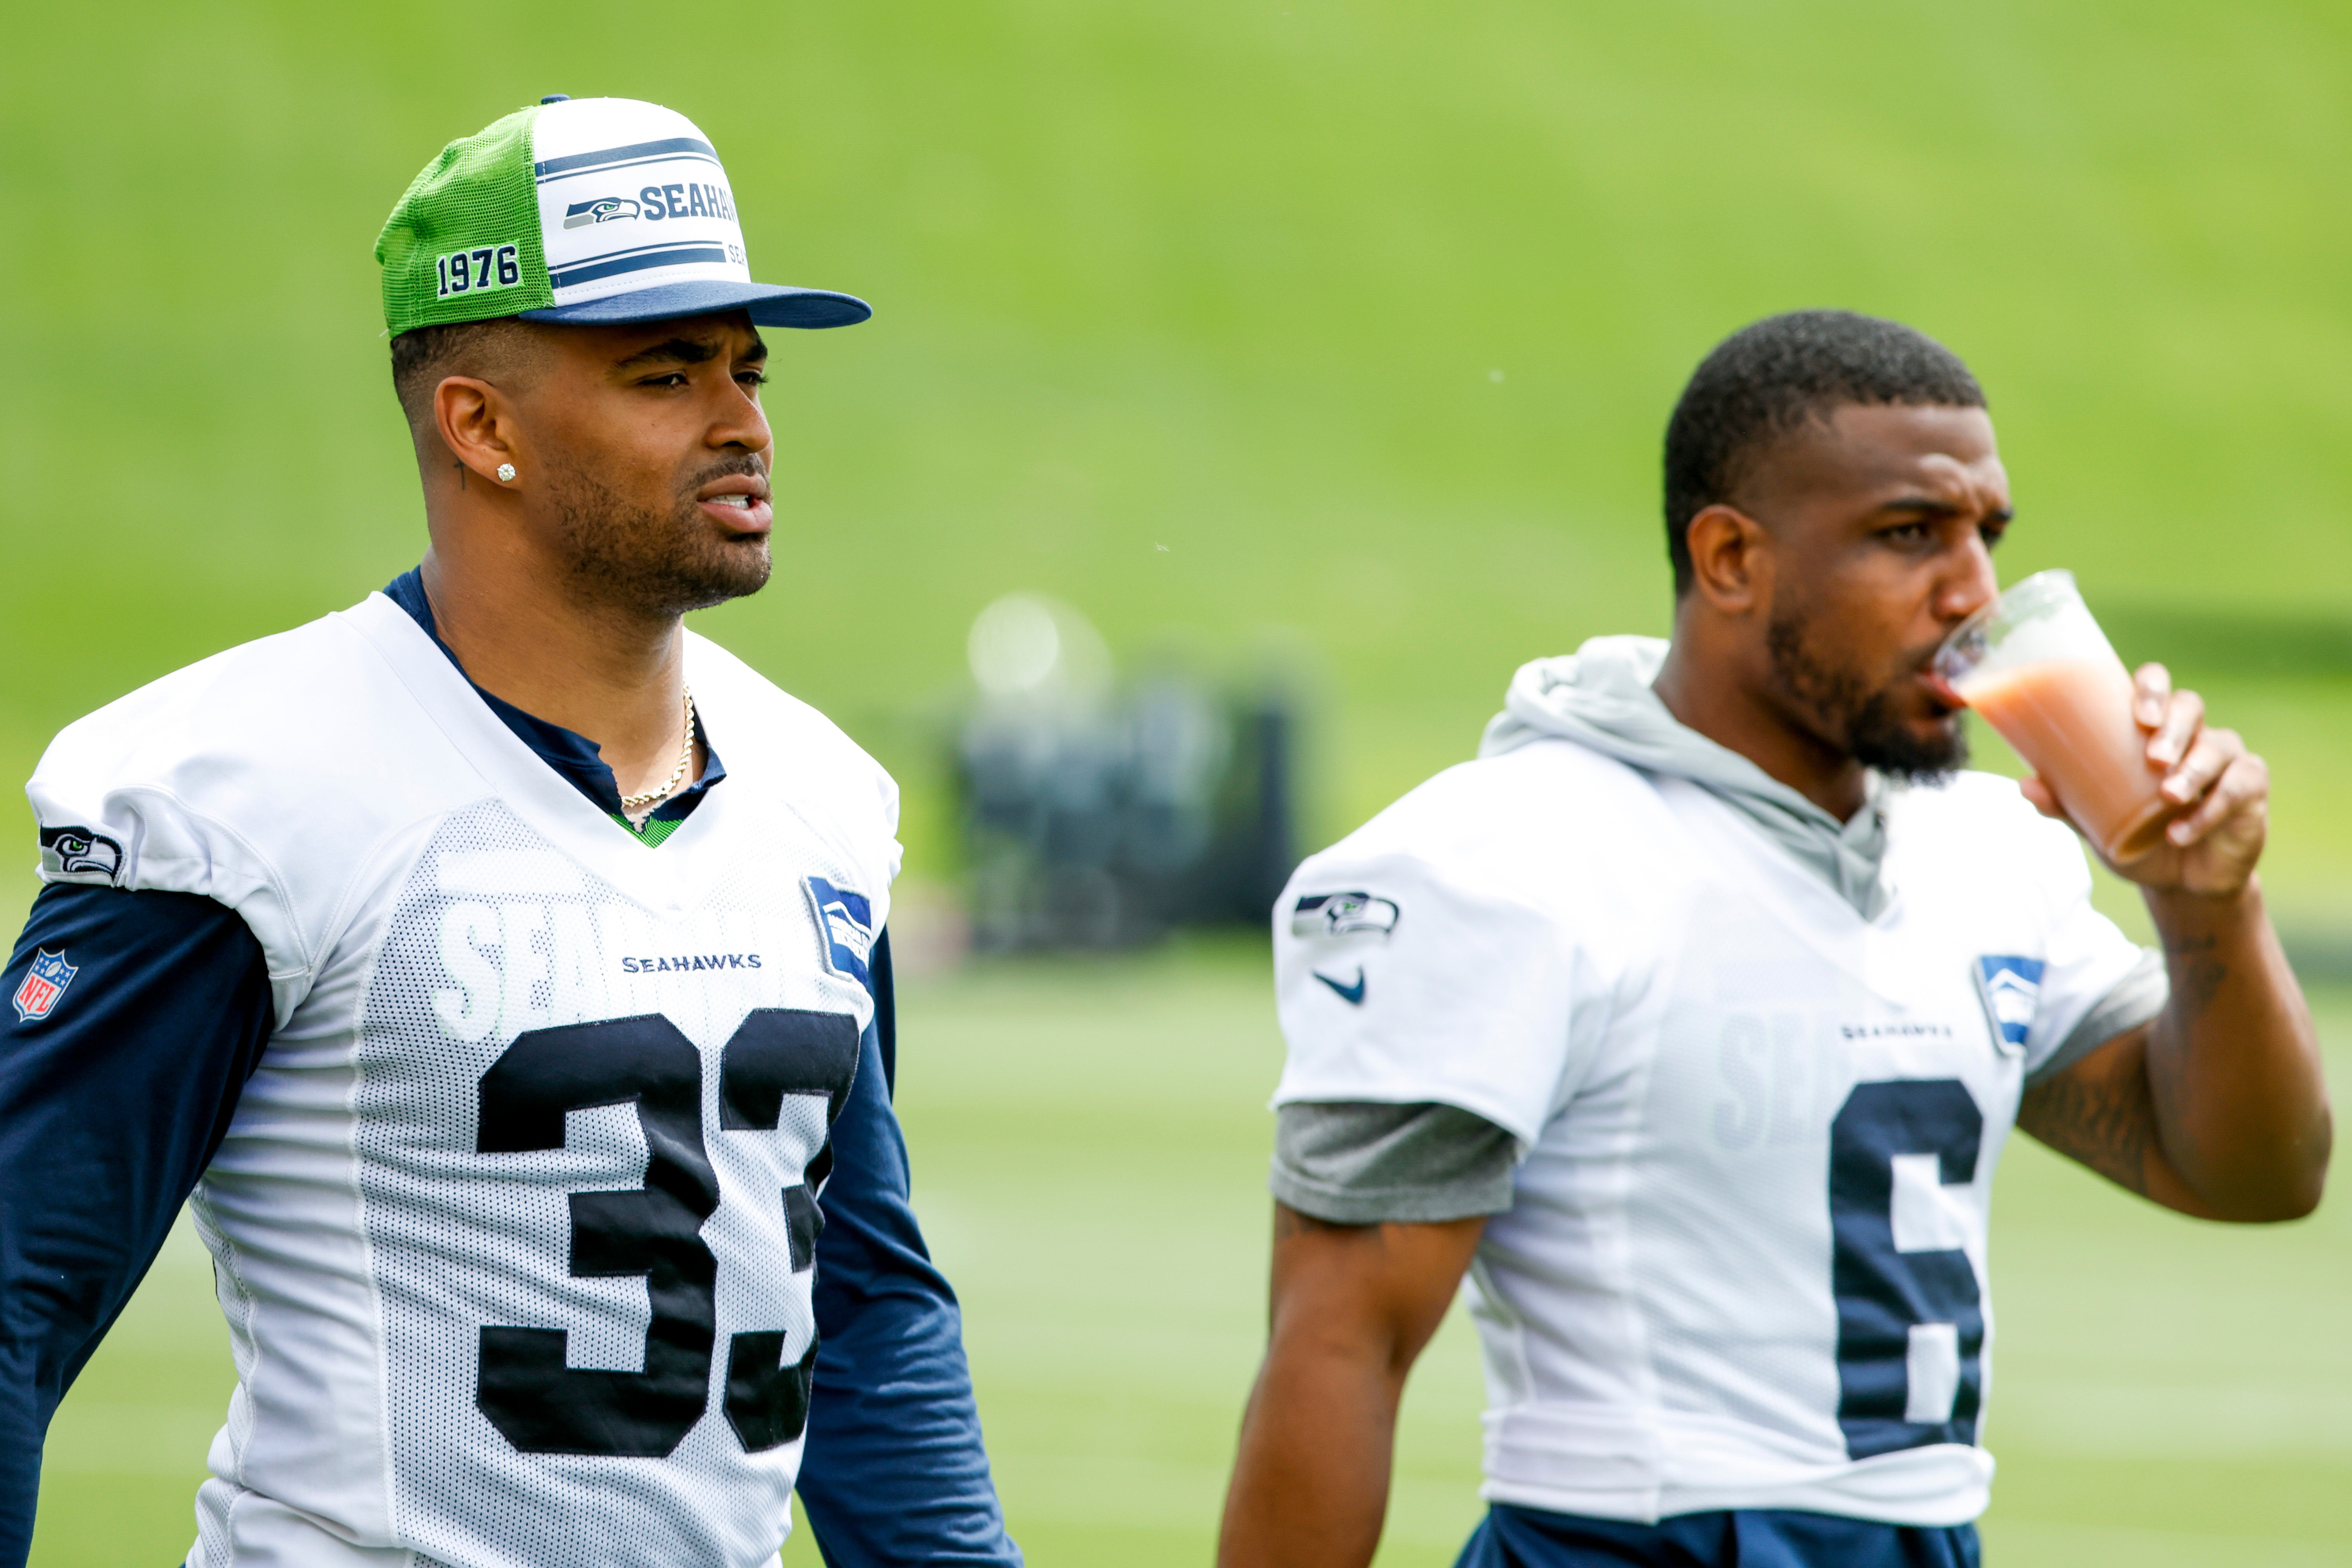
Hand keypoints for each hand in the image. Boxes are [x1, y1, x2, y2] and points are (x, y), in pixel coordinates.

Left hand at [2018, 663, 2267, 895]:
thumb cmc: (2136, 836)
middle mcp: (2193, 734)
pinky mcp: (2251, 787)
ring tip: (2169, 796)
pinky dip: (2209, 810)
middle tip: (2155, 757)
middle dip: (2173, 728)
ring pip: (2216, 747)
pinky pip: (2236, 789)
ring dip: (2192, 772)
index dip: (2151, 688)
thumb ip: (2064, 804)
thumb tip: (2024, 785)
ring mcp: (2226, 758)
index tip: (2139, 714)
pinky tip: (2182, 830)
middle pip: (2190, 707)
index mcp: (2154, 729)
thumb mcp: (2095, 822)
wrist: (2179, 883)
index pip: (2157, 686)